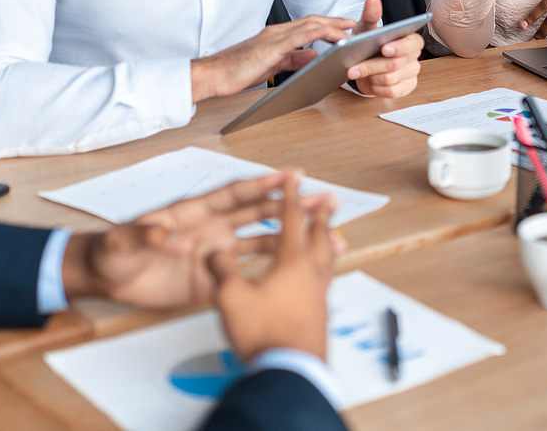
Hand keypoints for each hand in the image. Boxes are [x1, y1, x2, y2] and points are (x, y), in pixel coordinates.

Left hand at [60, 174, 336, 308]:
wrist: (105, 277)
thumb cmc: (112, 250)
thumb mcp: (124, 240)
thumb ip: (150, 236)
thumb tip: (180, 241)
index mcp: (193, 212)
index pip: (233, 194)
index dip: (261, 185)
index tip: (289, 176)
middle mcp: (211, 228)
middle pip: (258, 214)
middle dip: (290, 206)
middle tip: (321, 199)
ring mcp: (215, 253)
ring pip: (261, 242)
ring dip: (289, 236)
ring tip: (322, 233)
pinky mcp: (213, 279)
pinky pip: (247, 274)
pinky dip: (270, 271)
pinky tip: (294, 270)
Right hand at [190, 16, 354, 100]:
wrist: (214, 74)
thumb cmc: (238, 70)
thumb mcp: (273, 64)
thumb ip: (293, 58)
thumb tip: (313, 54)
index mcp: (276, 36)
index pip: (307, 25)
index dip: (328, 24)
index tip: (344, 26)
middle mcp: (276, 33)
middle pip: (311, 21)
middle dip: (334, 21)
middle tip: (353, 23)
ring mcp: (273, 38)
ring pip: (307, 26)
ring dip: (329, 25)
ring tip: (347, 28)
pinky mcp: (269, 48)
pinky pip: (295, 37)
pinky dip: (312, 32)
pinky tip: (325, 31)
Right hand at [209, 173, 338, 361]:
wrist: (290, 370)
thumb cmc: (263, 333)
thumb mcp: (230, 297)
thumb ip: (221, 269)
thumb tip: (213, 253)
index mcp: (292, 261)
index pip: (292, 219)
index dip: (291, 195)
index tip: (296, 177)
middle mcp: (312, 272)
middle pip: (320, 234)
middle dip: (322, 213)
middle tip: (329, 198)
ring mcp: (320, 293)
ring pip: (327, 257)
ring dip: (328, 238)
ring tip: (333, 232)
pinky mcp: (321, 312)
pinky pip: (326, 278)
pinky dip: (325, 265)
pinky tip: (319, 276)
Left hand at [346, 0, 423, 97]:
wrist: (365, 64)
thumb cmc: (368, 44)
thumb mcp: (366, 29)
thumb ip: (370, 15)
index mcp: (410, 39)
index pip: (413, 43)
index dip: (400, 47)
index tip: (384, 48)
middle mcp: (414, 57)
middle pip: (396, 64)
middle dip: (371, 66)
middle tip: (352, 68)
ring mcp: (411, 73)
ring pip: (391, 79)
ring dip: (370, 77)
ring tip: (356, 72)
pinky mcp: (405, 88)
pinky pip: (392, 92)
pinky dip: (376, 88)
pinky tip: (369, 82)